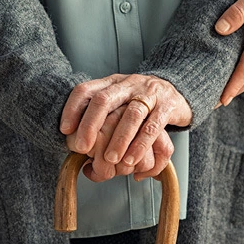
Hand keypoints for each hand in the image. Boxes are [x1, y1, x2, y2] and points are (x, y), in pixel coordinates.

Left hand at [59, 74, 191, 179]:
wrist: (179, 91)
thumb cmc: (142, 103)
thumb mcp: (119, 102)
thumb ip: (100, 118)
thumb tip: (76, 146)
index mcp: (112, 83)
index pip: (86, 90)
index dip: (72, 108)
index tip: (65, 130)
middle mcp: (128, 84)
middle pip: (104, 99)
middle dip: (90, 125)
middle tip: (82, 148)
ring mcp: (149, 93)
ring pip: (131, 114)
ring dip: (118, 139)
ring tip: (110, 160)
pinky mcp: (167, 106)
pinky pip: (153, 126)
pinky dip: (141, 145)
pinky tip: (132, 159)